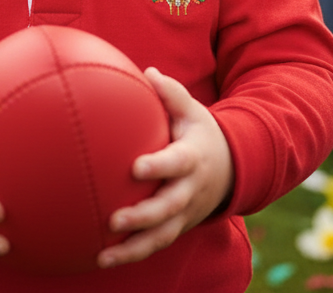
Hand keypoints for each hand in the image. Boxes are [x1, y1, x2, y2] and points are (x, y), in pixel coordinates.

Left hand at [98, 67, 231, 267]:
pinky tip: (102, 259)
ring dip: (135, 247)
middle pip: (169, 208)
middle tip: (115, 219)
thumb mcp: (192, 109)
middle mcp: (190, 190)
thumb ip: (171, 93)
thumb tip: (148, 72)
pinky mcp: (177, 227)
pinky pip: (155, 244)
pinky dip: (132, 254)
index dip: (159, 167)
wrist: (230, 169)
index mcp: (192, 158)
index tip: (136, 168)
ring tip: (105, 254)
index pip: (177, 163)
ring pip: (162, 235)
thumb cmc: (199, 132)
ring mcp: (185, 213)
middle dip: (144, 217)